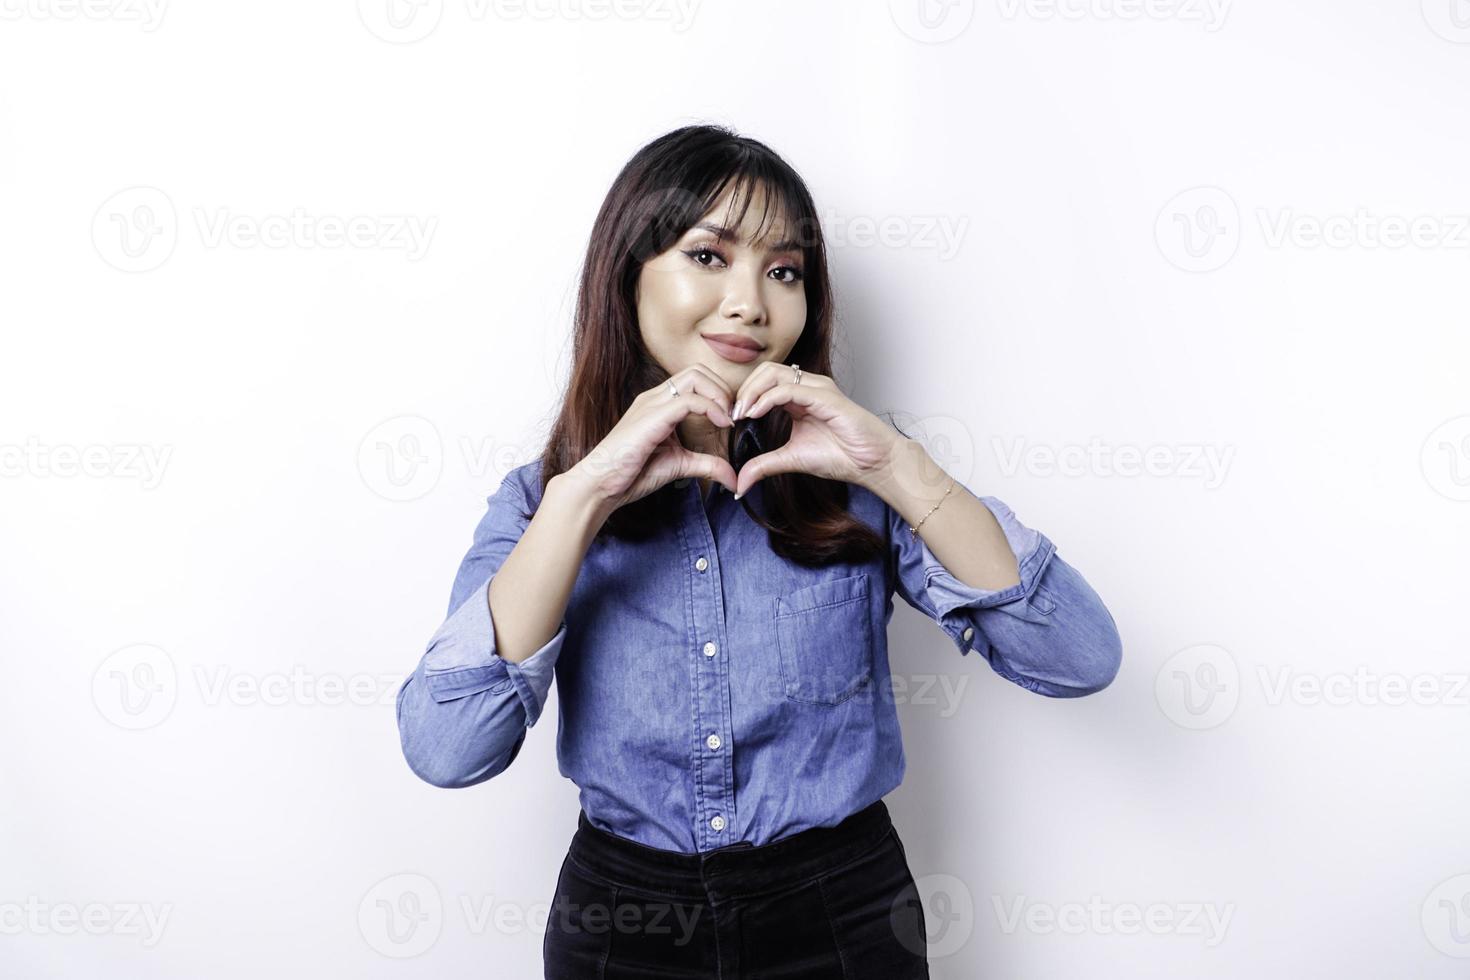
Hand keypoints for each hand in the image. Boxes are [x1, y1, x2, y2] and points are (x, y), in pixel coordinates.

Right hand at [565, 365, 738, 513]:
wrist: (600, 485)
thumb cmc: (630, 474)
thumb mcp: (679, 466)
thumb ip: (706, 466)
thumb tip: (733, 478)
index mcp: (659, 404)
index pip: (696, 379)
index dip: (719, 394)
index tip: (731, 420)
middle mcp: (655, 398)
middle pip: (698, 370)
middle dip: (723, 389)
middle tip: (733, 417)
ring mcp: (652, 404)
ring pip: (695, 376)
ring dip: (719, 395)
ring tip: (727, 420)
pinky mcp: (652, 417)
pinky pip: (689, 400)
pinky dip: (712, 408)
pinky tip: (720, 425)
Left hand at [730, 363, 901, 497]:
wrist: (873, 463)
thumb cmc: (842, 457)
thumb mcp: (792, 460)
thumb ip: (764, 466)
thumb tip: (740, 483)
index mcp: (799, 397)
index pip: (764, 382)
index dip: (743, 396)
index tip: (729, 419)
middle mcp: (808, 386)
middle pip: (766, 371)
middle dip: (744, 390)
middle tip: (732, 415)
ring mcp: (818, 388)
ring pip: (774, 374)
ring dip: (751, 391)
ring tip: (741, 414)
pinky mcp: (826, 397)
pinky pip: (789, 388)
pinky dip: (767, 398)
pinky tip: (755, 414)